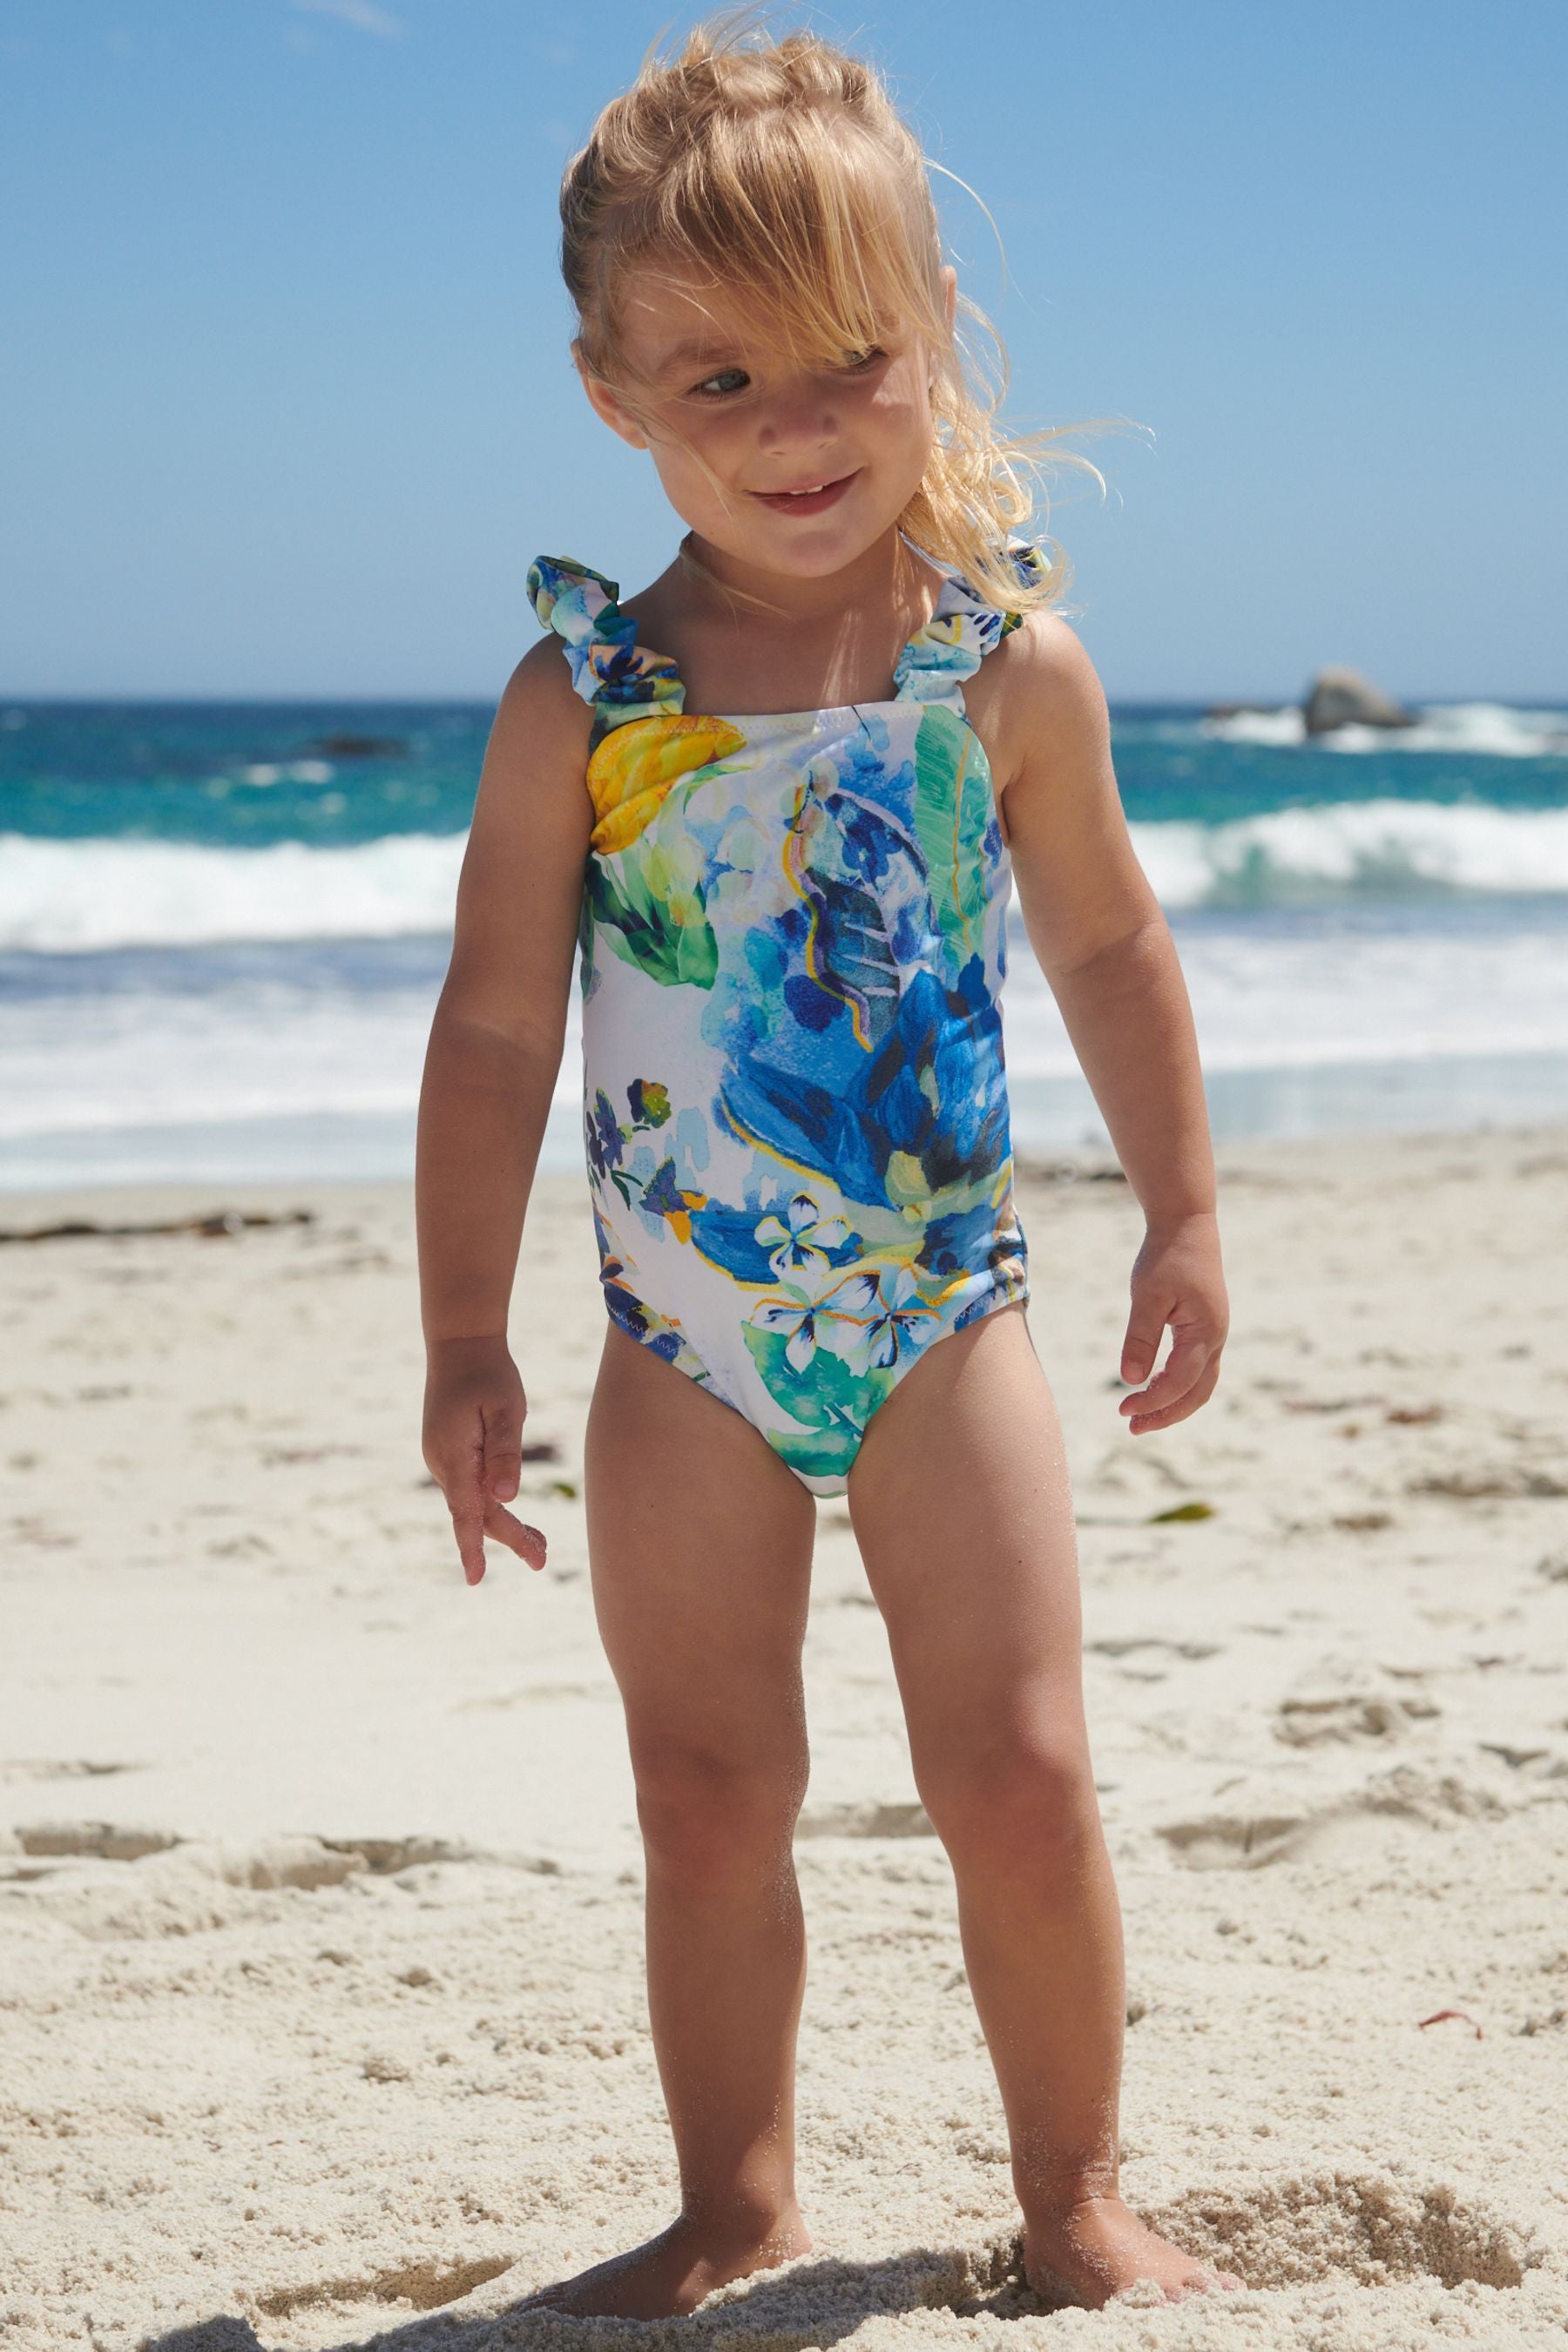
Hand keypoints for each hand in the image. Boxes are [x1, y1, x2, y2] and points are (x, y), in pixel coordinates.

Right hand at [422, 1335, 547, 1584]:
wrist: (460, 1344)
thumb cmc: (488, 1374)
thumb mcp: (506, 1410)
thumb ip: (506, 1454)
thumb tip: (506, 1498)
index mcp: (454, 1456)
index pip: (465, 1512)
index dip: (471, 1547)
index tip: (475, 1579)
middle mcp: (443, 1464)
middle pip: (476, 1513)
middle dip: (509, 1538)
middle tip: (542, 1560)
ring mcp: (444, 1460)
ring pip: (474, 1503)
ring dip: (504, 1525)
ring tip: (541, 1546)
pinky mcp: (451, 1454)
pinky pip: (471, 1489)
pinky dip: (493, 1506)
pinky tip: (515, 1516)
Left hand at [1118, 1211, 1227, 1433]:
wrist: (1187, 1225)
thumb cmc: (1167, 1256)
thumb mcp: (1148, 1296)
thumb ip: (1141, 1339)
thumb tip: (1131, 1380)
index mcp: (1205, 1332)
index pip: (1180, 1382)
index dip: (1152, 1401)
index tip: (1123, 1410)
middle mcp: (1215, 1338)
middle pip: (1197, 1393)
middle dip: (1166, 1414)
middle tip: (1131, 1427)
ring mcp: (1213, 1334)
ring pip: (1199, 1384)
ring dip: (1172, 1403)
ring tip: (1138, 1415)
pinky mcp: (1204, 1328)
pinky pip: (1195, 1368)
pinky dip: (1175, 1385)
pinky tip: (1150, 1386)